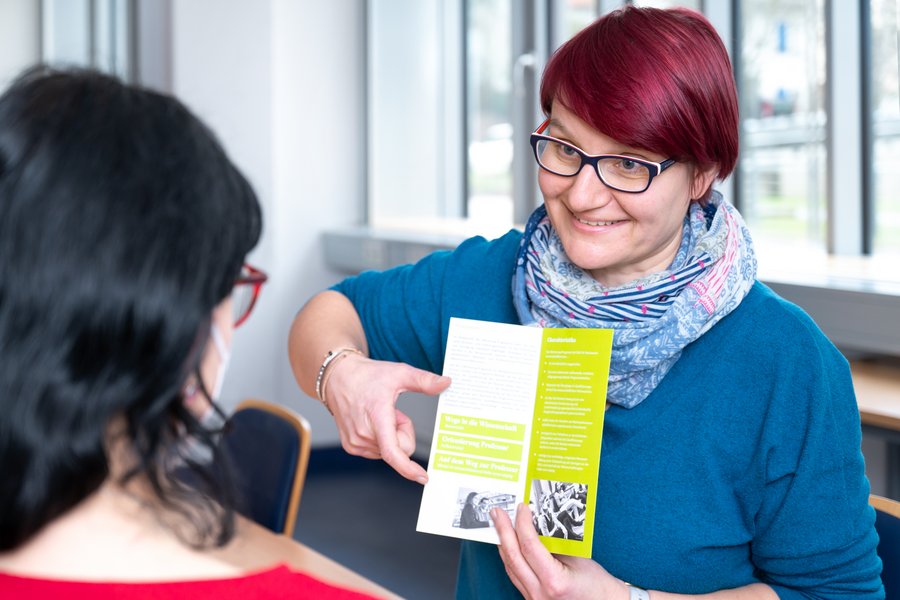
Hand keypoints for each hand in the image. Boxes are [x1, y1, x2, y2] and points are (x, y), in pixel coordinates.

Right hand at [325, 353, 450, 482]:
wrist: (339, 377)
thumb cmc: (366, 376)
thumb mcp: (399, 372)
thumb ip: (424, 380)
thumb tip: (446, 383)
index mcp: (376, 417)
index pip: (392, 451)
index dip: (408, 467)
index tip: (422, 476)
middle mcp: (363, 434)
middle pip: (401, 448)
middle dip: (403, 431)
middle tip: (393, 412)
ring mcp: (355, 443)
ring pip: (390, 451)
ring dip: (391, 434)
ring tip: (379, 414)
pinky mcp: (352, 447)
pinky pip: (379, 451)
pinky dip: (381, 437)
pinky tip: (372, 420)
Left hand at [492, 503, 627, 599]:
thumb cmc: (599, 586)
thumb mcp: (579, 558)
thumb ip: (555, 543)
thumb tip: (536, 523)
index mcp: (554, 582)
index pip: (529, 547)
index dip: (523, 524)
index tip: (521, 508)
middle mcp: (539, 593)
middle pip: (513, 557)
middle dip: (503, 531)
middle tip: (497, 513)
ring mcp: (533, 599)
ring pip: (510, 567)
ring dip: (503, 543)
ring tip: (499, 525)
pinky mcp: (531, 599)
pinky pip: (515, 575)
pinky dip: (510, 557)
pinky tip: (508, 544)